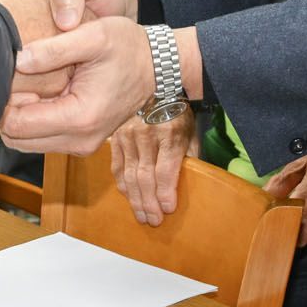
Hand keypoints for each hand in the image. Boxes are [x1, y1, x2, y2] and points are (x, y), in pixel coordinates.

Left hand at [0, 16, 156, 153]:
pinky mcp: (80, 141)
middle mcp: (80, 140)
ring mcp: (81, 145)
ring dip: (19, 116)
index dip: (1, 101)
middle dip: (7, 111)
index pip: (17, 126)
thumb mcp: (93, 36)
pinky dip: (33, 119)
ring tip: (27, 82)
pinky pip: (41, 137)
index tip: (4, 75)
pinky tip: (40, 91)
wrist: (157, 65)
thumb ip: (53, 49)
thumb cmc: (128, 46)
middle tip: (12, 78)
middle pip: (16, 139)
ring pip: (26, 141)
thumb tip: (16, 60)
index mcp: (81, 118)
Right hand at [111, 106, 196, 225]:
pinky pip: (117, 167)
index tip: (168, 209)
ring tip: (142, 216)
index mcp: (170, 133)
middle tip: (154, 221)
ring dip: (135, 200)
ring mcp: (128, 136)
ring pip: (128, 175)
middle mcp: (147, 134)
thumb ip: (188, 157)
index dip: (165, 193)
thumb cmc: (177, 112)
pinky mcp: (116, 137)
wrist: (154, 85)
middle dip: (149, 203)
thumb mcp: (190, 132)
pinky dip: (123, 186)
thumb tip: (186, 185)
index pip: (165, 170)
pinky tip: (129, 198)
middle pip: (145, 177)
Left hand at [264, 148, 306, 244]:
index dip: (278, 226)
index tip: (273, 221)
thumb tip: (265, 194)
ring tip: (302, 218)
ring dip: (306, 232)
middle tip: (286, 221)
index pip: (287, 226)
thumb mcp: (301, 164)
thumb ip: (281, 182)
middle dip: (292, 233)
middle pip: (301, 239)